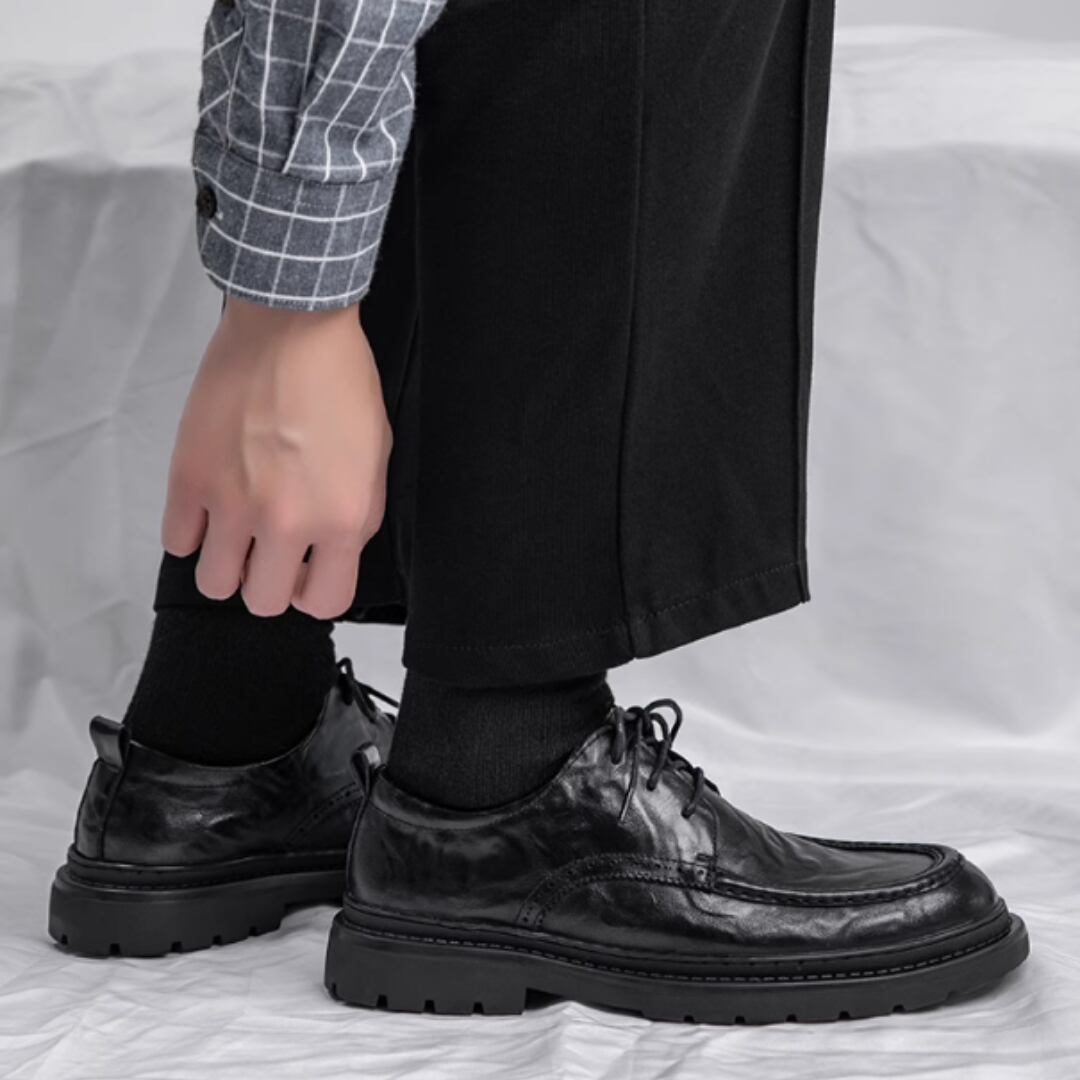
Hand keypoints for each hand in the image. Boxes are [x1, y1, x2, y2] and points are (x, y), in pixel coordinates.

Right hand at [161, 294, 391, 618]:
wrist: (292, 327)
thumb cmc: (341, 383)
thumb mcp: (374, 460)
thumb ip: (352, 517)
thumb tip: (327, 552)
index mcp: (343, 520)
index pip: (325, 602)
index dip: (315, 592)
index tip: (308, 575)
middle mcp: (288, 523)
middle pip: (263, 602)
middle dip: (268, 581)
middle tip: (270, 553)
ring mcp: (233, 503)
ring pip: (215, 584)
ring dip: (227, 564)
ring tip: (236, 533)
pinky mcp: (189, 477)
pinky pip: (177, 541)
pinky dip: (191, 531)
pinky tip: (209, 507)